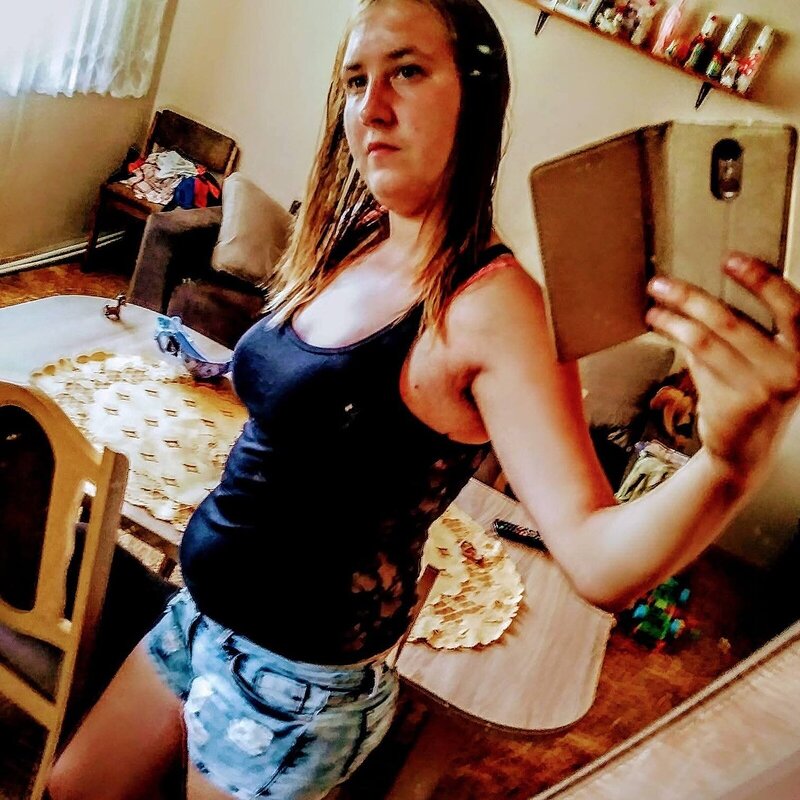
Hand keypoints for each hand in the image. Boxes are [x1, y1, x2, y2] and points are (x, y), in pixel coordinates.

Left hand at [645, 254, 799, 480]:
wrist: (747, 452)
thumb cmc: (756, 395)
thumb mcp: (768, 362)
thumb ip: (748, 330)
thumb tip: (705, 291)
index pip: (792, 308)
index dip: (761, 280)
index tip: (731, 260)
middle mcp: (790, 371)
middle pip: (731, 321)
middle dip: (689, 298)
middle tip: (661, 283)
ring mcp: (759, 390)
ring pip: (704, 342)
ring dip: (672, 320)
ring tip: (653, 307)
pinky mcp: (730, 405)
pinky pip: (696, 363)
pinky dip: (677, 341)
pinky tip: (662, 329)